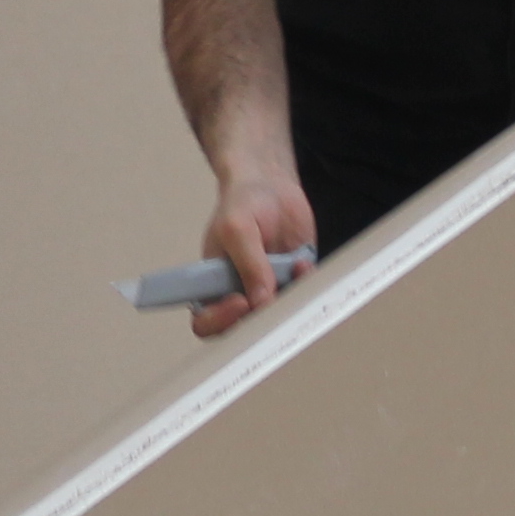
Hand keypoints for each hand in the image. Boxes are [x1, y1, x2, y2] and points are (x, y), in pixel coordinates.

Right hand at [193, 160, 318, 340]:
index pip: (207, 322)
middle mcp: (239, 296)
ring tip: (295, 267)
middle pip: (245, 329)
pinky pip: (303, 299)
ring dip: (290, 298)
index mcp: (213, 287)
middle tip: (277, 293)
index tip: (241, 302)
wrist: (272, 185)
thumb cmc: (243, 204)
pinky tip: (303, 263)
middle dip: (264, 316)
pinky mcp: (294, 285)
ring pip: (279, 318)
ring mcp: (268, 293)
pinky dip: (307, 285)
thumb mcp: (237, 229)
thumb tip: (261, 302)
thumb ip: (249, 265)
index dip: (221, 321)